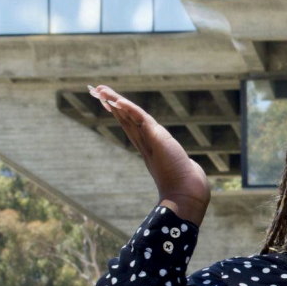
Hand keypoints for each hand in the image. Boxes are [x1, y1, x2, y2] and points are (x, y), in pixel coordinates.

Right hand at [88, 84, 210, 226]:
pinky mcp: (156, 140)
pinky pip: (140, 120)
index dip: (120, 113)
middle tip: (94, 91)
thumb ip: (183, 168)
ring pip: (128, 117)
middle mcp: (146, 144)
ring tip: (98, 90)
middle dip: (110, 104)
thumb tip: (192, 172)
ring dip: (114, 102)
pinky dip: (129, 110)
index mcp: (149, 148)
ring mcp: (149, 142)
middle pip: (125, 119)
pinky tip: (118, 101)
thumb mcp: (183, 169)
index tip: (108, 102)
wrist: (187, 195)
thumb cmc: (187, 187)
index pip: (132, 125)